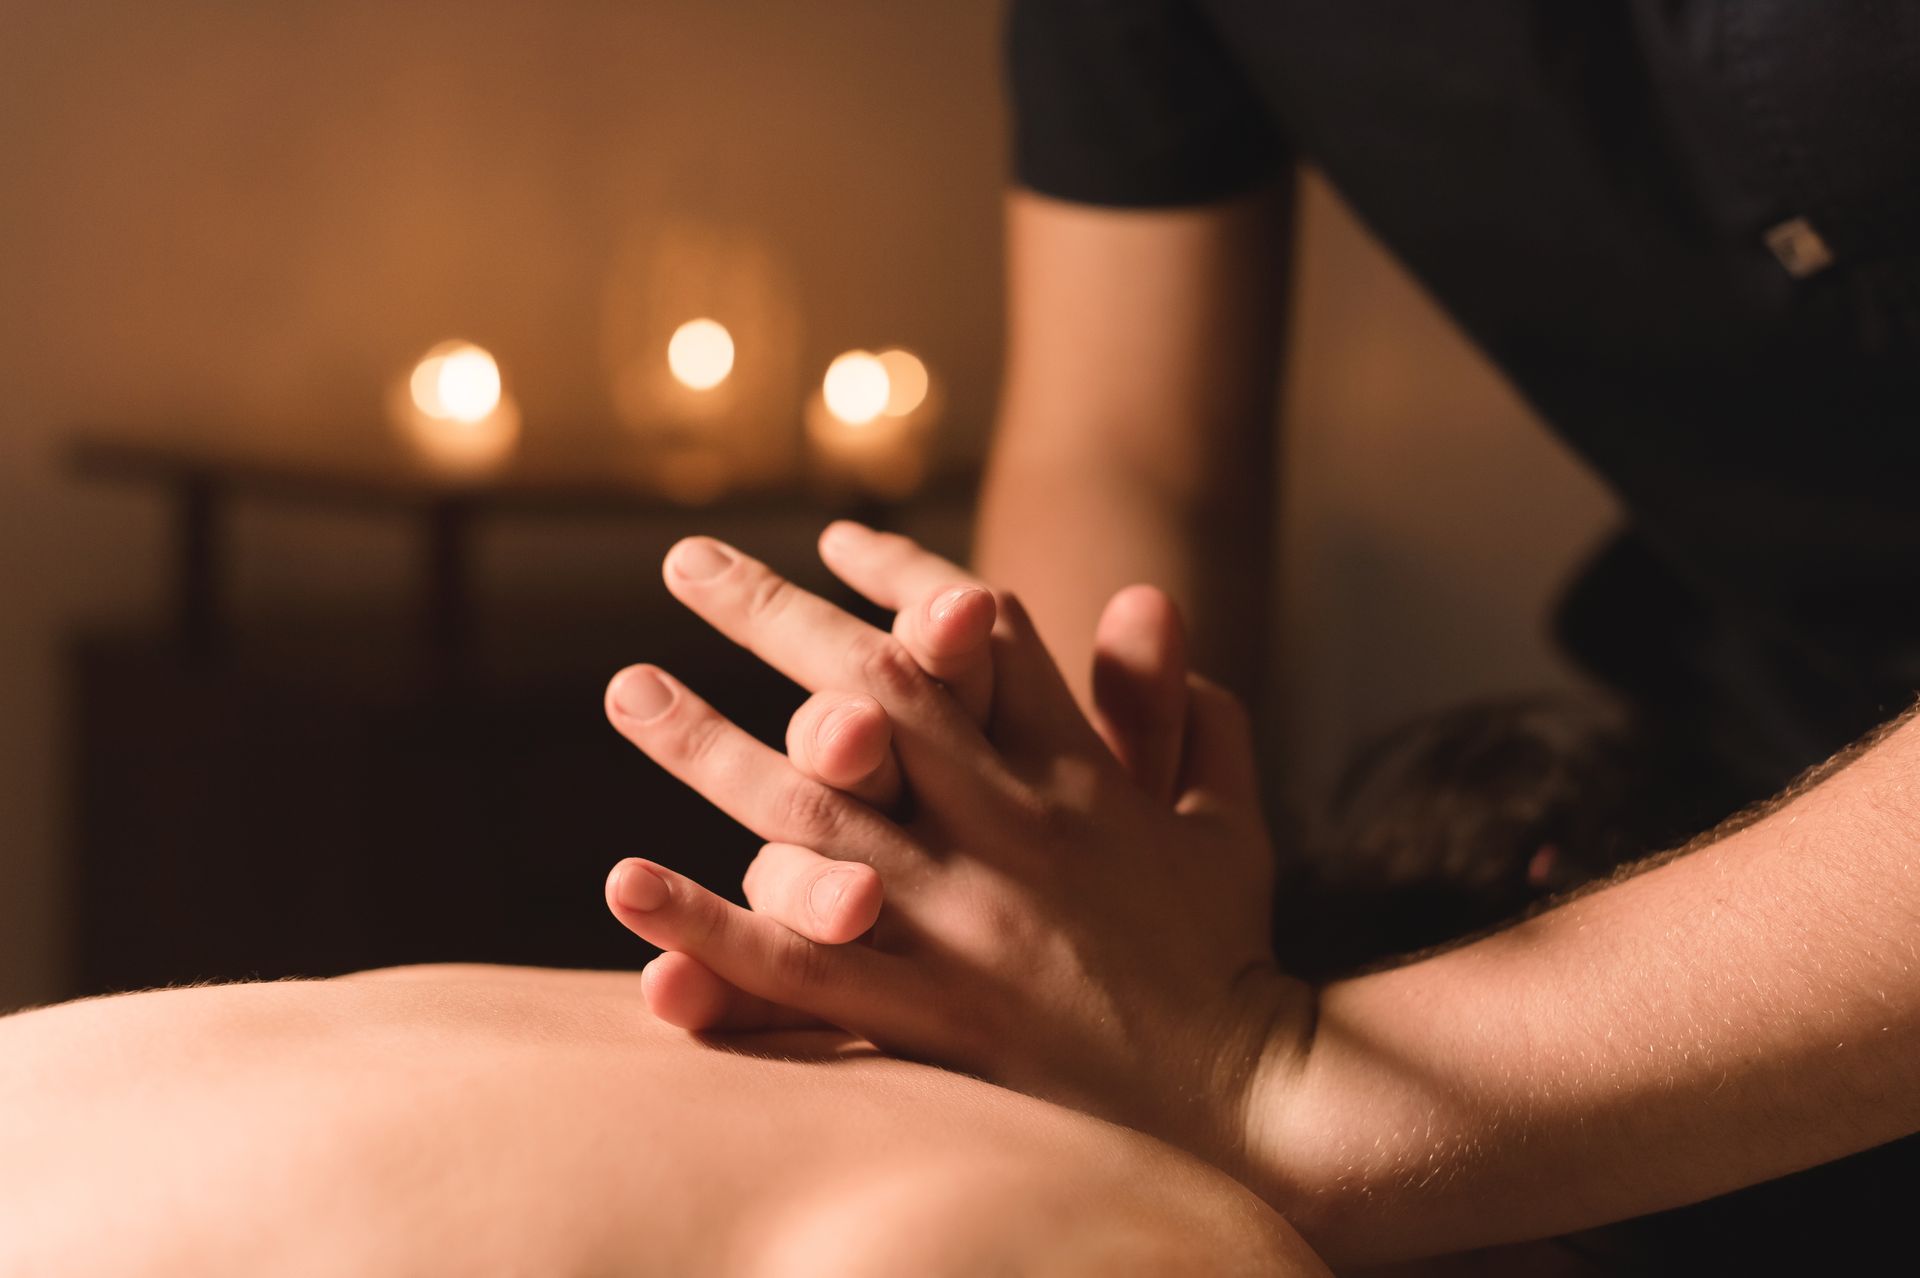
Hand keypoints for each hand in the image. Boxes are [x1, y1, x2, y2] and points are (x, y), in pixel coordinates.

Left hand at [636, 522, 1196, 1031]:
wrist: (1245, 1093)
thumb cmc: (1225, 950)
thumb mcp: (1225, 815)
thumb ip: (1184, 710)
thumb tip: (1147, 603)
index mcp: (1078, 770)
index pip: (983, 640)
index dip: (904, 578)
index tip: (836, 536)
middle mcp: (1011, 826)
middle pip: (875, 693)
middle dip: (774, 617)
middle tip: (687, 561)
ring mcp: (966, 919)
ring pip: (817, 812)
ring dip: (711, 744)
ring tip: (631, 690)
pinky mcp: (935, 1015)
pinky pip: (802, 966)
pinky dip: (709, 923)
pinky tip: (628, 881)